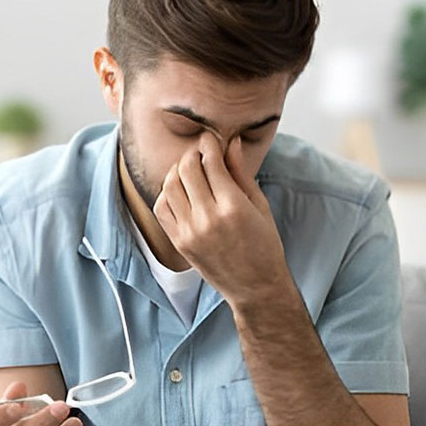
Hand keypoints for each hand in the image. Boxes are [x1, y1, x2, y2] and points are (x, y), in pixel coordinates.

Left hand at [153, 130, 290, 307]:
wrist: (255, 286)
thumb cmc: (264, 245)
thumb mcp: (259, 206)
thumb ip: (241, 173)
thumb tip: (230, 143)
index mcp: (232, 207)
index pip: (211, 162)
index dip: (209, 143)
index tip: (211, 138)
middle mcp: (207, 219)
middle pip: (187, 169)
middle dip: (193, 154)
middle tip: (201, 152)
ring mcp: (189, 232)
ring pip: (170, 185)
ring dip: (178, 170)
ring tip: (190, 170)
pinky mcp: (179, 242)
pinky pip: (161, 207)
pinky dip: (167, 192)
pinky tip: (181, 191)